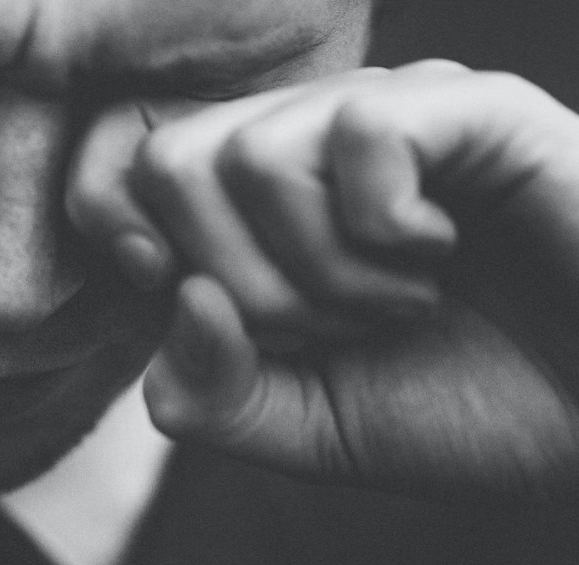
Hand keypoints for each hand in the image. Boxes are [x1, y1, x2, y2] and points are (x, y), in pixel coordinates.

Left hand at [66, 61, 578, 499]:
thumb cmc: (464, 409)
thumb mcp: (305, 429)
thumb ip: (210, 393)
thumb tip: (176, 293)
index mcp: (256, 210)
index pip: (121, 168)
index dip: (121, 235)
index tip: (187, 302)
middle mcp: (309, 147)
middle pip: (170, 162)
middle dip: (237, 282)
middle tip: (331, 328)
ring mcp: (386, 118)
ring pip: (249, 155)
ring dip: (319, 272)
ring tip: (400, 303)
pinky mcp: (469, 109)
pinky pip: (358, 132)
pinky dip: (383, 230)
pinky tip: (438, 254)